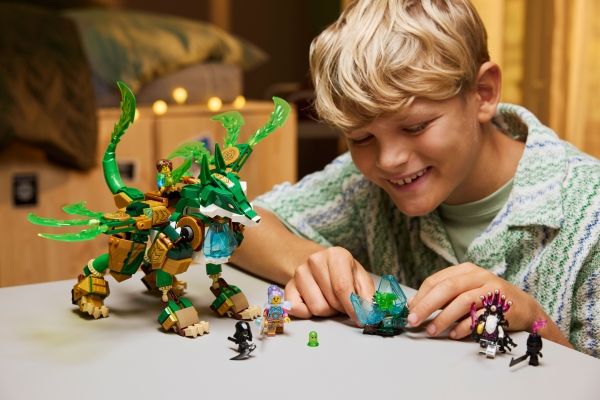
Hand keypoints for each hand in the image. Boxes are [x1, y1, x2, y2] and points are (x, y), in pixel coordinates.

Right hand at [284, 246, 374, 322]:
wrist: (320, 264)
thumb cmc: (343, 273)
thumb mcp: (360, 278)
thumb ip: (367, 296)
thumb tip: (370, 314)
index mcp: (336, 255)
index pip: (343, 287)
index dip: (353, 308)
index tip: (361, 319)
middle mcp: (315, 260)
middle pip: (331, 301)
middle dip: (341, 308)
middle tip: (343, 302)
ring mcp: (299, 273)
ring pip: (317, 308)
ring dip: (327, 310)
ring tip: (329, 300)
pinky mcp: (289, 286)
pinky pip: (298, 310)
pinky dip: (308, 313)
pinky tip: (314, 302)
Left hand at [407, 263, 539, 339]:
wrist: (524, 307)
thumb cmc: (489, 299)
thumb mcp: (466, 290)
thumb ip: (445, 296)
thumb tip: (416, 307)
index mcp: (465, 270)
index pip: (436, 280)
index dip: (421, 296)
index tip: (409, 310)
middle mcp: (478, 276)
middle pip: (446, 288)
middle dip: (426, 305)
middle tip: (413, 319)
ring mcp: (491, 289)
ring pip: (462, 301)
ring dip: (443, 318)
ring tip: (431, 330)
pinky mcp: (502, 305)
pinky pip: (478, 317)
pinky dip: (463, 327)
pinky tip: (454, 334)